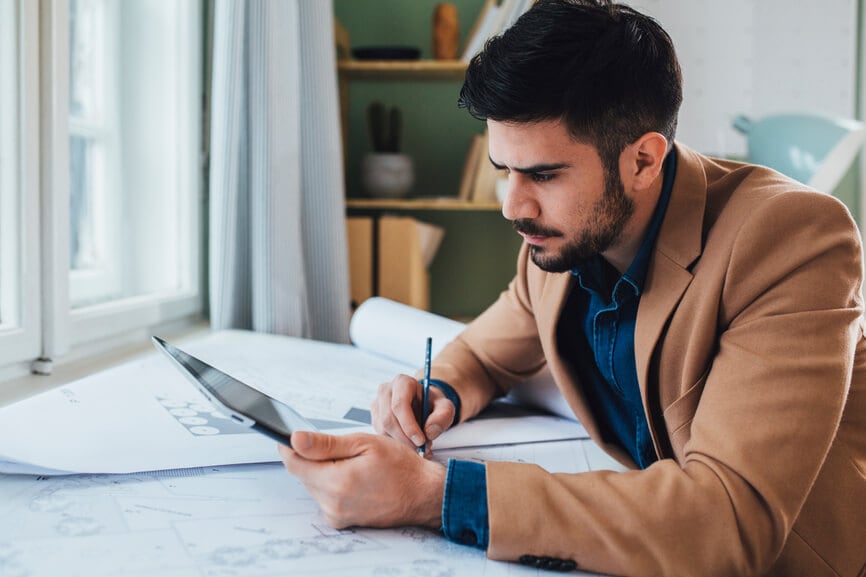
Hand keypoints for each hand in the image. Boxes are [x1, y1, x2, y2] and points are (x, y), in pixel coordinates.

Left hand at [279, 431, 445, 529]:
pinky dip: (332, 483)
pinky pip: (325, 497)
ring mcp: (336, 515)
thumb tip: (295, 440)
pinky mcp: (341, 520)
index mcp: (336, 482)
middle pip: (303, 474)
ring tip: (351, 462)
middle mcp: (331, 504)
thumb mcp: (365, 444)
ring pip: (314, 484)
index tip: (290, 434)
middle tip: (338, 446)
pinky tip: (353, 476)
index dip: (289, 446)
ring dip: (323, 470)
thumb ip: (326, 444)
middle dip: (312, 457)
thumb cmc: (400, 467)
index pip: (294, 463)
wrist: (422, 494)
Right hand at [371, 374, 455, 450]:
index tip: (421, 441)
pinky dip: (395, 444)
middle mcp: (385, 390)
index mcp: (402, 382)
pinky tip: (409, 444)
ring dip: (401, 443)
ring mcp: (377, 404)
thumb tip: (429, 432)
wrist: (424, 404)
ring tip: (419, 446)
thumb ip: (443, 416)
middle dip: (405, 439)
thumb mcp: (445, 407)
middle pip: (388, 419)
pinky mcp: (375, 417)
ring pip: (383, 429)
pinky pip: (381, 435)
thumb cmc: (433, 404)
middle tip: (421, 450)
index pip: (400, 405)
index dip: (409, 425)